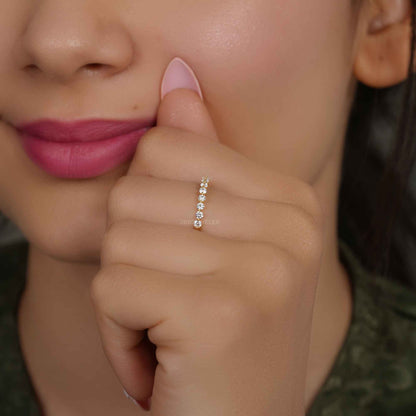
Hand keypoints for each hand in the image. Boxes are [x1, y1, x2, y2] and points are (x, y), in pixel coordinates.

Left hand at [89, 58, 324, 415]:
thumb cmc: (222, 332)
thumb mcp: (219, 237)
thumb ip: (199, 154)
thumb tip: (178, 78)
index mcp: (292, 200)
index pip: (169, 145)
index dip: (154, 208)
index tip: (188, 257)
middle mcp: (290, 227)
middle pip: (138, 186)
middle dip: (136, 251)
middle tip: (175, 299)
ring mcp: (262, 270)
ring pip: (119, 237)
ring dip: (127, 293)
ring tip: (170, 327)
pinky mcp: (219, 314)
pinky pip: (113, 287)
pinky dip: (118, 330)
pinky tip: (163, 356)